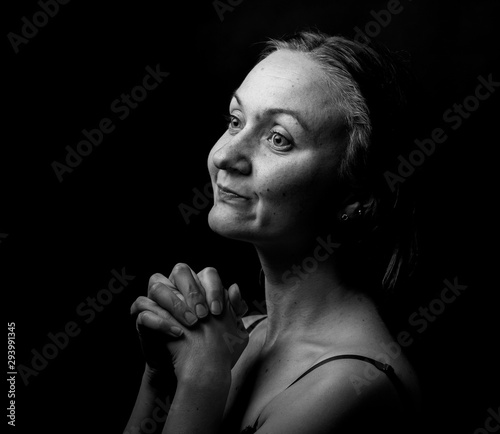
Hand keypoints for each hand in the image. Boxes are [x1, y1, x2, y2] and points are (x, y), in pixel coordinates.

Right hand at [131, 264, 248, 377]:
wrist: (193, 371)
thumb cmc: (211, 345)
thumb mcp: (230, 329)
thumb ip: (234, 308)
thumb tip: (235, 288)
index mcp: (200, 286)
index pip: (206, 273)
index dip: (213, 288)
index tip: (218, 311)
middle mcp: (178, 287)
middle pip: (180, 270)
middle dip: (193, 292)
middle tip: (204, 316)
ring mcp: (158, 300)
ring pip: (158, 286)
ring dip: (176, 304)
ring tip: (192, 324)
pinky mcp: (144, 317)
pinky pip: (142, 309)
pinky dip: (159, 320)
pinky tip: (177, 333)